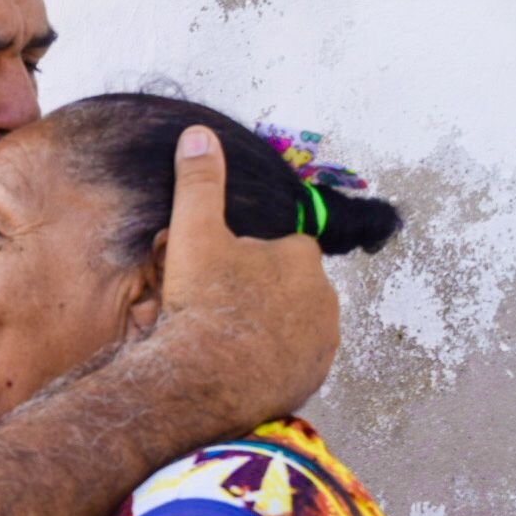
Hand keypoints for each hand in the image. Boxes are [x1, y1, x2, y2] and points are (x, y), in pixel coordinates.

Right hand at [161, 125, 338, 423]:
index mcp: (301, 259)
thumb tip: (198, 134)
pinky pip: (292, 364)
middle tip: (214, 310)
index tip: (218, 276)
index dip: (247, 260)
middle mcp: (323, 300)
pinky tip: (237, 368)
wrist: (204, 380)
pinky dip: (270, 364)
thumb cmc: (201, 304)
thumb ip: (199, 183)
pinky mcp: (311, 380)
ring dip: (265, 330)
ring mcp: (320, 344)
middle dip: (259, 296)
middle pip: (287, 289)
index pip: (282, 249)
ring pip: (291, 327)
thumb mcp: (192, 234)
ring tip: (223, 341)